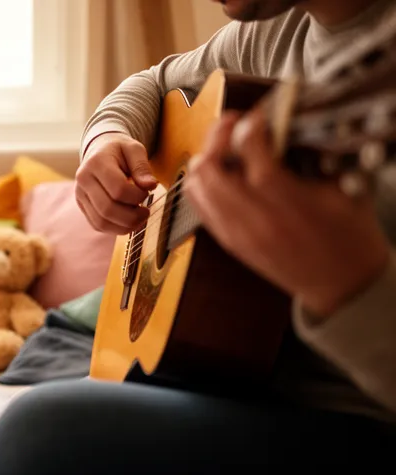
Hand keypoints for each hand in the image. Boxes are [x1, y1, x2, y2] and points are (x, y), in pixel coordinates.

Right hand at [75, 132, 159, 233]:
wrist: (99, 150)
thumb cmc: (119, 150)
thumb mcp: (134, 150)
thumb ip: (142, 167)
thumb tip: (150, 186)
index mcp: (96, 163)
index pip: (118, 189)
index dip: (137, 196)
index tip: (147, 192)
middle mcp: (83, 180)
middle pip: (107, 209)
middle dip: (132, 216)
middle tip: (146, 212)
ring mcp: (80, 195)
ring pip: (101, 221)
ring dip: (124, 226)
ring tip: (139, 219)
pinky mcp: (82, 206)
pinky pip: (98, 225)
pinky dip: (115, 228)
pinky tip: (128, 221)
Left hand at [184, 109, 391, 319]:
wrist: (342, 285)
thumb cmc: (350, 235)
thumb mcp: (345, 189)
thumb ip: (315, 155)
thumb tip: (289, 122)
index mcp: (289, 204)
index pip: (251, 153)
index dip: (249, 127)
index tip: (258, 116)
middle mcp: (256, 219)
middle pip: (211, 168)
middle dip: (218, 136)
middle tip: (233, 123)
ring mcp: (237, 233)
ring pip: (197, 186)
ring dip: (206, 158)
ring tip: (224, 145)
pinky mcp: (229, 242)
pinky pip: (199, 206)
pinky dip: (202, 183)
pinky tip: (218, 172)